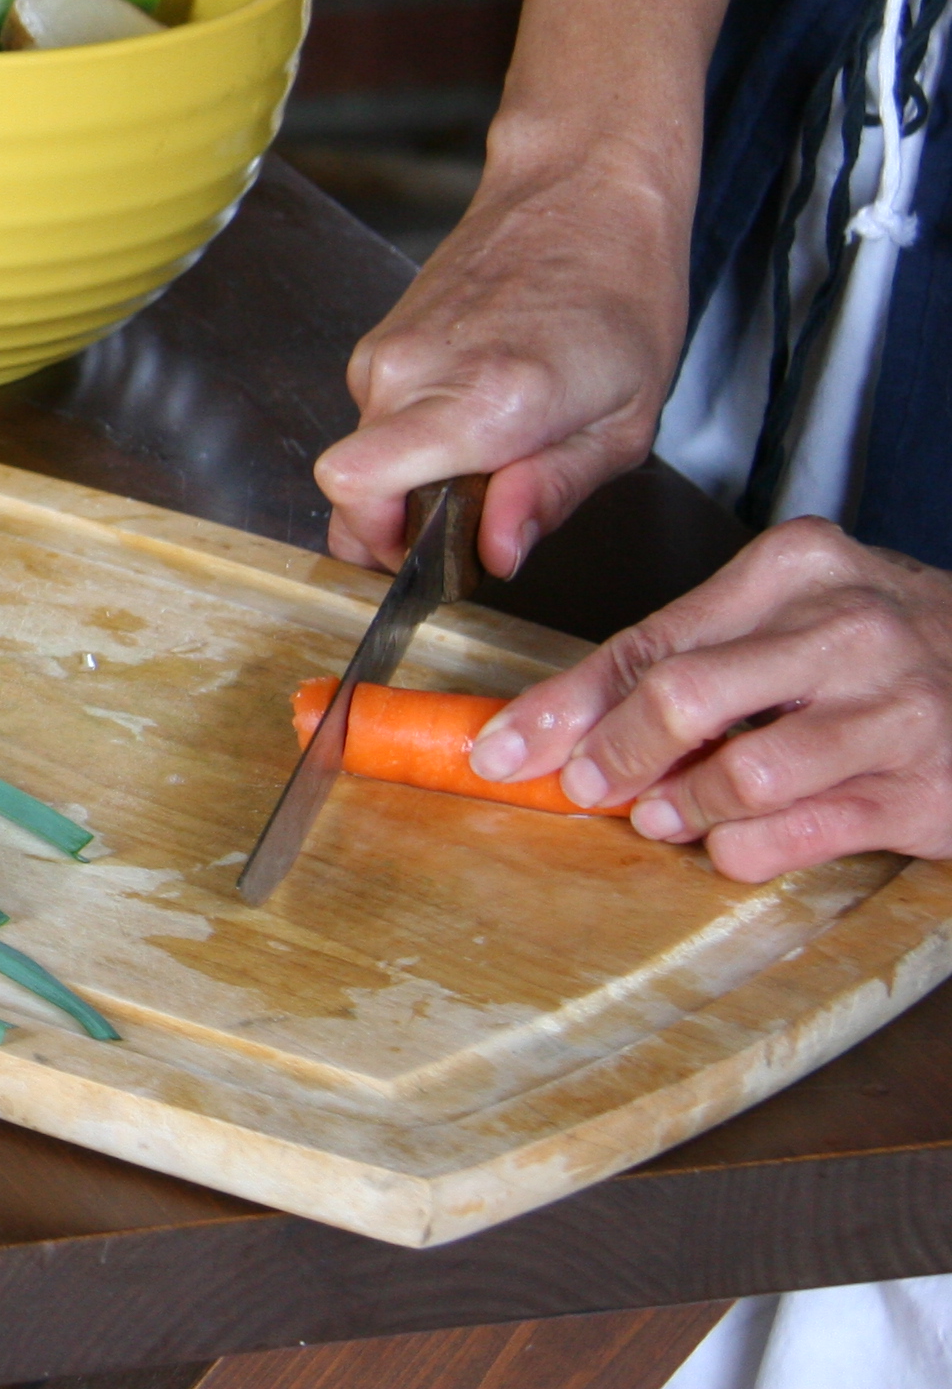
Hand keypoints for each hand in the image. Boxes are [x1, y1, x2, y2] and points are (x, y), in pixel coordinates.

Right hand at [312, 148, 689, 577]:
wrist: (581, 193)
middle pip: (351, 488)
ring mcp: (385, 350)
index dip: (383, 539)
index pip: (353, 486)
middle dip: (405, 518)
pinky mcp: (379, 340)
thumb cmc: (620, 296)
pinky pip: (376, 418)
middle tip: (487, 503)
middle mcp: (413, 373)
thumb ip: (549, 494)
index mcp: (479, 400)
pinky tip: (478, 405)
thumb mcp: (625, 422)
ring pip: (363, 454)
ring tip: (496, 442)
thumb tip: (495, 554)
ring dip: (414, 474)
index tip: (438, 550)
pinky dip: (415, 434)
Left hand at [465, 521, 951, 879]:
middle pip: (683, 695)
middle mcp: (848, 628)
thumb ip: (701, 652)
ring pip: (740, 772)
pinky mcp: (921, 791)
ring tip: (663, 816)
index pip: (650, 637)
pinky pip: (798, 831)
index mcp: (799, 567)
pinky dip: (741, 848)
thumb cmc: (896, 647)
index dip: (564, 701)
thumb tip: (575, 720)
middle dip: (614, 752)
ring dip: (679, 807)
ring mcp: (892, 711)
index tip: (506, 743)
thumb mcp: (801, 615)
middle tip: (586, 784)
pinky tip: (729, 843)